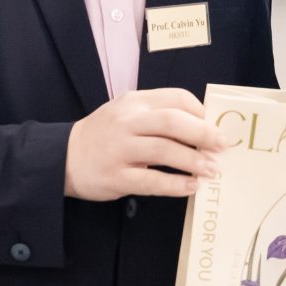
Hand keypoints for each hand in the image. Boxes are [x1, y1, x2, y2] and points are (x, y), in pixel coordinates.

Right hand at [64, 88, 222, 200]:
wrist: (62, 157)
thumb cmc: (103, 135)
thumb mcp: (126, 113)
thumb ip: (157, 114)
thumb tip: (202, 125)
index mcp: (134, 103)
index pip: (175, 98)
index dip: (200, 111)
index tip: (216, 125)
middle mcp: (127, 122)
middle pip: (172, 121)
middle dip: (203, 134)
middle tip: (222, 146)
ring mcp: (120, 150)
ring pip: (164, 150)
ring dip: (194, 161)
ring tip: (212, 170)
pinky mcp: (116, 177)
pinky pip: (152, 181)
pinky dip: (176, 184)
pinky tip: (191, 187)